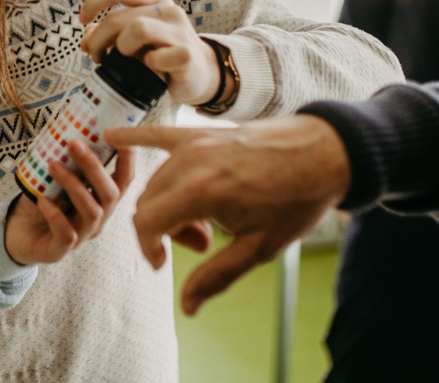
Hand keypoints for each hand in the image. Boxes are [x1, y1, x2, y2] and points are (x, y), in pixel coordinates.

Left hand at [4, 140, 131, 264]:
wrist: (16, 234)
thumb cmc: (41, 202)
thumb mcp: (56, 178)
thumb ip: (66, 159)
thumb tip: (66, 125)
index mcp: (101, 200)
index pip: (124, 180)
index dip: (127, 160)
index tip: (117, 136)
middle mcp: (98, 218)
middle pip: (110, 194)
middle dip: (94, 167)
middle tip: (74, 143)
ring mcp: (82, 235)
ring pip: (92, 212)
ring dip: (73, 185)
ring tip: (52, 165)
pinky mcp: (61, 250)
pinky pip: (67, 234)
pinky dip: (56, 215)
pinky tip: (43, 201)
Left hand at [78, 0, 219, 104]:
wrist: (200, 74)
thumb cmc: (160, 52)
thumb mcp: (133, 38)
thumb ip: (108, 34)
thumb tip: (85, 40)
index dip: (93, 2)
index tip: (82, 20)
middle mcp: (169, 9)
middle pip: (117, 17)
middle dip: (98, 39)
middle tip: (96, 56)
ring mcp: (180, 30)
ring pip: (136, 29)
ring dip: (121, 48)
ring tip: (122, 60)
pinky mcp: (186, 54)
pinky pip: (156, 56)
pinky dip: (148, 64)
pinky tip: (151, 67)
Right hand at [103, 116, 351, 314]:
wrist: (326, 153)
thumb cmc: (297, 200)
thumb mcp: (259, 247)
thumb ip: (216, 276)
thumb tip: (188, 306)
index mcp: (201, 192)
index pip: (146, 223)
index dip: (148, 248)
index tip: (163, 263)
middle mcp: (190, 163)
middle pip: (148, 202)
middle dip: (163, 229)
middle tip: (202, 242)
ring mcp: (194, 143)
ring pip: (156, 180)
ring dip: (167, 203)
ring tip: (206, 220)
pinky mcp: (202, 132)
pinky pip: (158, 135)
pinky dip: (134, 136)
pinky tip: (111, 134)